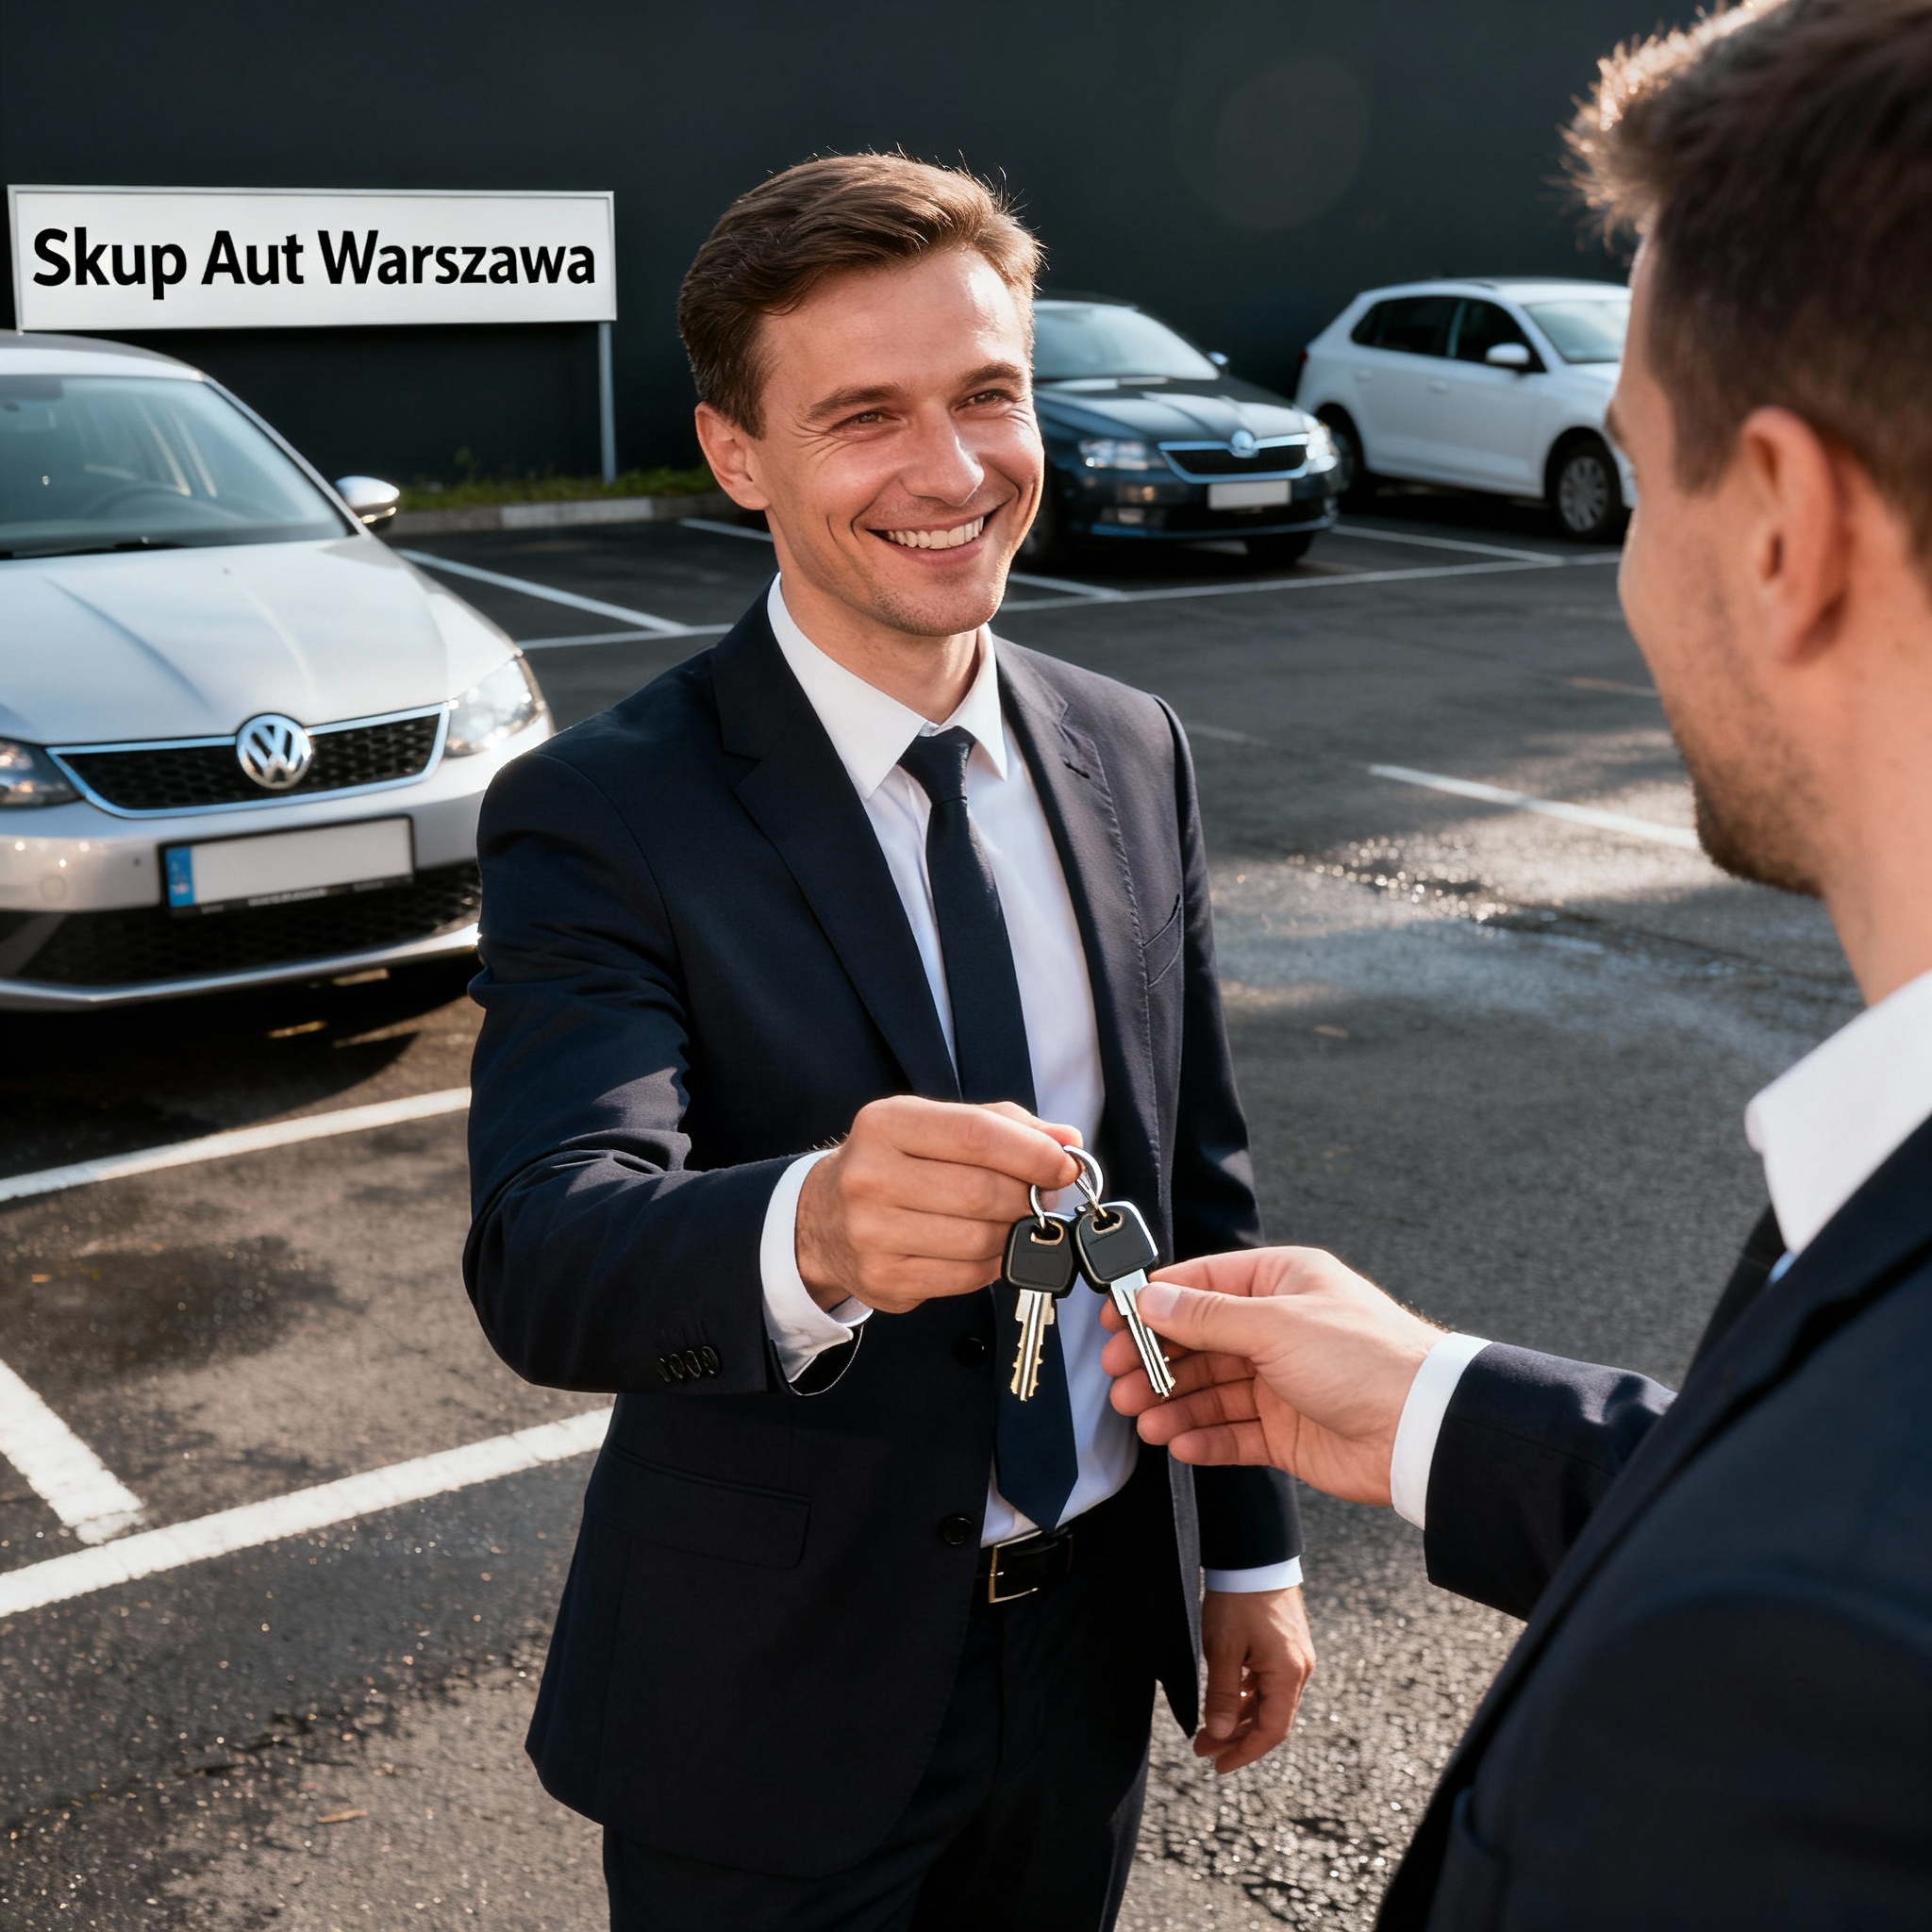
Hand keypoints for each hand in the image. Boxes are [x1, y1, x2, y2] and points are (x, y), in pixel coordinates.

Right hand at [796, 1097, 1079, 1313]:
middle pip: (982, 1192)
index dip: (1033, 1153)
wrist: (824, 1217)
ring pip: (979, 1239)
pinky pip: (966, 1277)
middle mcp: (870, 1177)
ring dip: (1014, 1233)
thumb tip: (1067, 1141)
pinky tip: (988, 1248)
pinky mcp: (883, 1279)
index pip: (976, 1135)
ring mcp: (871, 1233)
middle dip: (1028, 1196)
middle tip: (1043, 1196)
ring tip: (1015, 1221)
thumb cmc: (895, 1164)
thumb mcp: (937, 1125)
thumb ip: (1006, 1126)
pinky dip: (992, 1263)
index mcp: (887, 1124)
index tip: (1066, 1164)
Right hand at [1100, 1247, 1440, 1504]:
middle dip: (1157, 1361)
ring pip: (1211, 1390)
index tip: (1116, 1321)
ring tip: (1143, 1419)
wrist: (1422, 1430)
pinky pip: (1233, 1433)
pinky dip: (1204, 1437)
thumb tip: (1153, 1300)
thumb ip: (1208, 1317)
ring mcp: (1282, 1382)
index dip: (1155, 1303)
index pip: (1202, 1286)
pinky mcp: (1287, 1431)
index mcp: (1281, 1284)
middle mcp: (1279, 1330)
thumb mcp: (1277, 1324)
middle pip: (1199, 1342)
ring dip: (1173, 1403)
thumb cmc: (1368, 1359)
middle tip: (1120, 1378)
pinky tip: (1179, 1442)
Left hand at [1198, 1585, 1313, 1774]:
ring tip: (1207, 1730)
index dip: (1244, 1752)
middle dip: (1235, 1738)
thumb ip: (1222, 1695)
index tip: (1217, 1766)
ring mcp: (1294, 1657)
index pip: (1271, 1731)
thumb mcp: (1223, 1649)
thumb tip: (1219, 1734)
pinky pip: (1267, 1682)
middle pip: (1270, 1718)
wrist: (1253, 1555)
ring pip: (1267, 1701)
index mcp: (1288, 1674)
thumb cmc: (1237, 1599)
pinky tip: (1224, 1701)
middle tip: (1202, 1749)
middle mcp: (1298, 1669)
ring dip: (1238, 1718)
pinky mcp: (1285, 1645)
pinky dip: (1246, 1696)